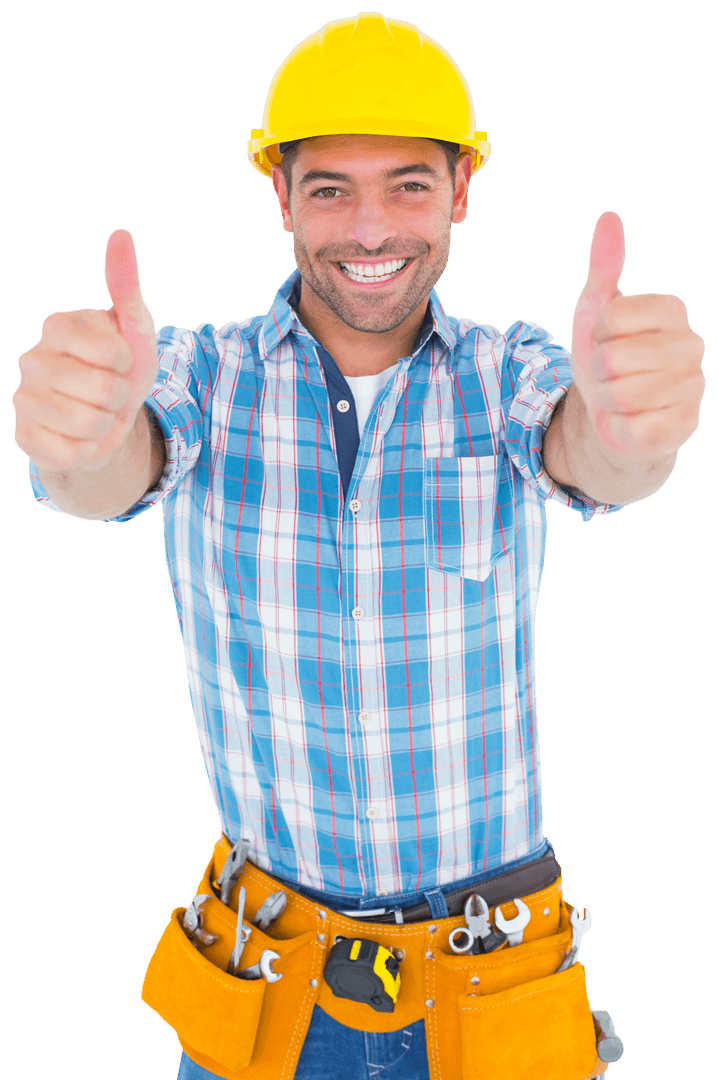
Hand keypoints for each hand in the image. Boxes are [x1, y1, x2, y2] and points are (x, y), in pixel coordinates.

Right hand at [13, 229, 157, 470]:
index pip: (109, 352)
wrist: (110, 418)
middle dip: (119, 397)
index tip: (121, 361)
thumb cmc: (122, 368)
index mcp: (57, 327)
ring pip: (87, 423)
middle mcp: (32, 359)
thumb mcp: (134, 328)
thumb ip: (125, 284)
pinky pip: (70, 453)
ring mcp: (24, 399)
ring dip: (106, 425)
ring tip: (98, 413)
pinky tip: (81, 437)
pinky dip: (88, 450)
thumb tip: (121, 235)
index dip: (127, 363)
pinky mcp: (25, 437)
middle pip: (101, 390)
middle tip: (110, 392)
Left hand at [570, 211, 704, 459]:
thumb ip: (604, 266)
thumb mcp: (595, 311)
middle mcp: (692, 346)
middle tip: (609, 375)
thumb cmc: (606, 358)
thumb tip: (608, 218)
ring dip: (607, 402)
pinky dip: (619, 428)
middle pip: (614, 358)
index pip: (612, 317)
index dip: (596, 335)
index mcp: (672, 310)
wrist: (611, 415)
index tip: (605, 341)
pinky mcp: (684, 426)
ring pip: (622, 396)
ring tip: (618, 398)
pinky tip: (630, 422)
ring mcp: (693, 388)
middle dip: (599, 371)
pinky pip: (633, 428)